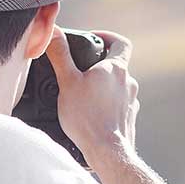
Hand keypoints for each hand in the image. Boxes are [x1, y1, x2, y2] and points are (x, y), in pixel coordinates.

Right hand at [50, 29, 138, 164]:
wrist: (107, 152)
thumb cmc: (87, 118)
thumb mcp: (68, 82)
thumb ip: (61, 55)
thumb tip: (53, 31)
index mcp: (116, 69)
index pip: (120, 42)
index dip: (107, 37)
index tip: (93, 40)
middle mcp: (128, 83)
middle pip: (116, 65)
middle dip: (98, 66)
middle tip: (79, 71)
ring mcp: (131, 102)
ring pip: (117, 86)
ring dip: (102, 87)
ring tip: (82, 95)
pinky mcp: (128, 118)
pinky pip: (118, 105)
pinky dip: (106, 105)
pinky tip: (91, 113)